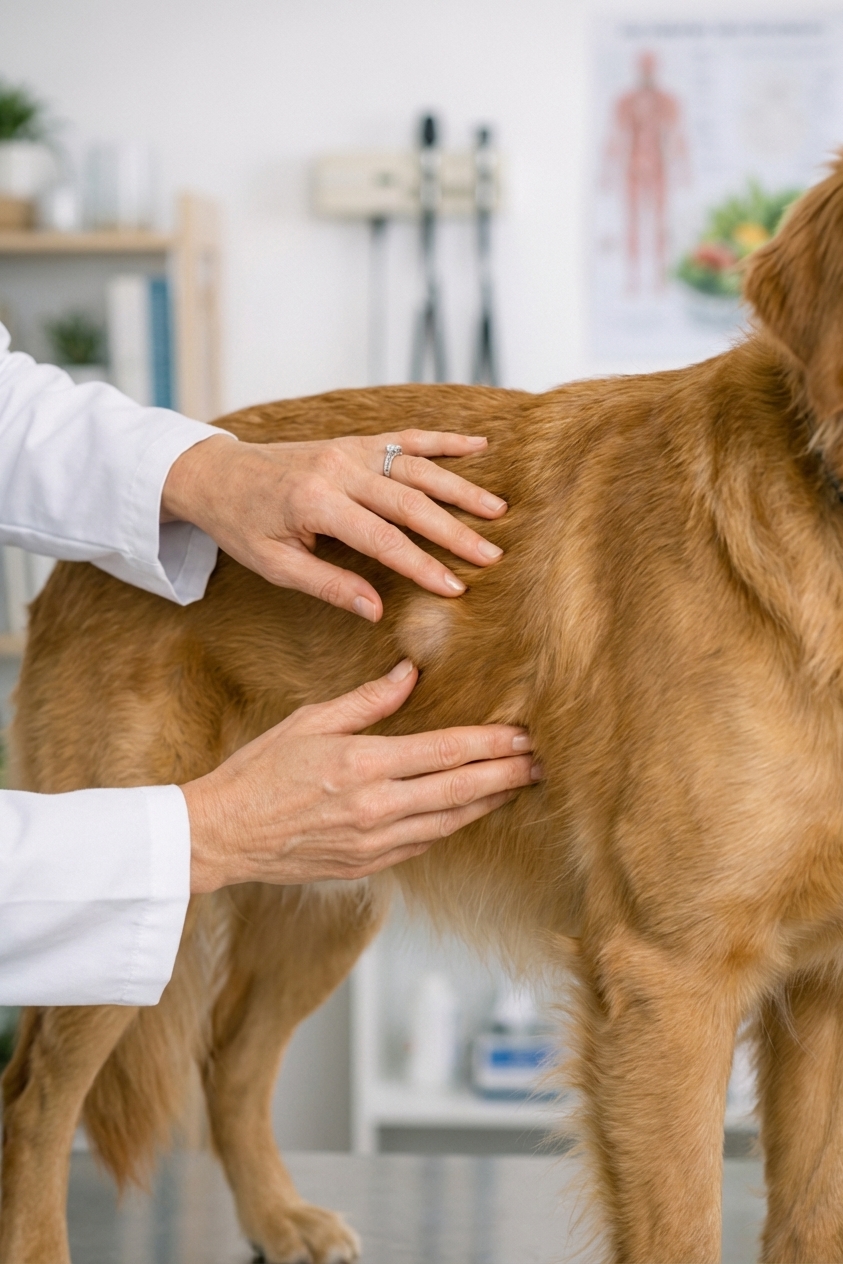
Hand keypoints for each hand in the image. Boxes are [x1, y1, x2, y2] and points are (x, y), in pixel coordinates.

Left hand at [161, 429, 506, 620]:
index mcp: (315, 503)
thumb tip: (376, 610)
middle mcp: (337, 468)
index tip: (455, 589)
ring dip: (460, 487)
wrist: (216, 472)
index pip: (382, 539)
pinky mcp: (355, 440)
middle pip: (409, 501)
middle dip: (454, 531)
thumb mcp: (274, 565)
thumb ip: (328, 586)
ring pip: (417, 467)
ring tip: (498, 511)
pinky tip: (480, 444)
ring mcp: (349, 449)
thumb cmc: (242, 525)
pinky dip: (444, 440)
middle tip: (492, 556)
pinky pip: (406, 437)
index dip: (421, 566)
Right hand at [183, 659, 539, 891]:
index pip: (446, 752)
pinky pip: (425, 843)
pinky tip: (470, 811)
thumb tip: (410, 673)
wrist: (223, 834)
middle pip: (461, 790)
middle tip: (543, 762)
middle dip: (507, 775)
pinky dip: (453, 825)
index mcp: (363, 764)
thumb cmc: (260, 771)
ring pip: (450, 822)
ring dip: (489, 802)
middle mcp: (376, 808)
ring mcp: (374, 843)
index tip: (522, 734)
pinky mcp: (368, 865)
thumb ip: (367, 700)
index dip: (491, 744)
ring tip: (519, 785)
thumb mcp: (310, 721)